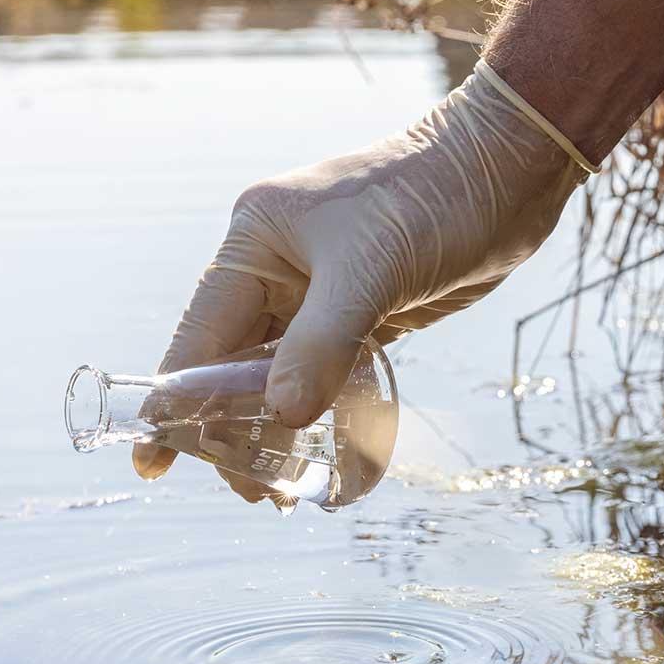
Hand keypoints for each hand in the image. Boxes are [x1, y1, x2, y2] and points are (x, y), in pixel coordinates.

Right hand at [133, 65, 585, 480]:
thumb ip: (320, 344)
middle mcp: (276, 270)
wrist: (509, 170)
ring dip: (279, 429)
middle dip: (233, 429)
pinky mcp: (363, 314)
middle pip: (233, 366)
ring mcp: (319, 294)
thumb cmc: (433, 199)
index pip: (199, 336)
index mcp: (255, 243)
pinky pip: (327, 375)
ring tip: (282, 490)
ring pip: (279, 376)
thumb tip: (279, 416)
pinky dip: (324, 414)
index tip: (153, 463)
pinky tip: (325, 455)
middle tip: (254, 492)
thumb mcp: (371, 270)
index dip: (177, 402)